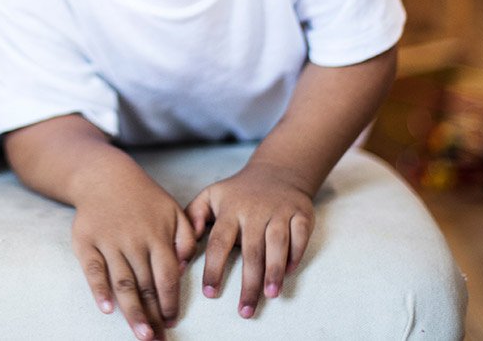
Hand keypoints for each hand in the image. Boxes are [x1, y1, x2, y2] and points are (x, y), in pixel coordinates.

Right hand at [72, 170, 196, 339]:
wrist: (104, 176)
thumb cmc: (143, 198)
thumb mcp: (172, 210)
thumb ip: (186, 237)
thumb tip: (185, 266)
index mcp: (158, 235)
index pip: (167, 276)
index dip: (171, 302)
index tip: (172, 321)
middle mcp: (134, 240)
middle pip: (145, 285)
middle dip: (152, 316)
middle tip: (156, 340)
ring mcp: (109, 241)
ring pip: (122, 282)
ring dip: (132, 311)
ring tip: (140, 334)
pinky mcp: (86, 242)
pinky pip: (93, 270)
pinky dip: (99, 290)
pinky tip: (107, 309)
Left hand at [185, 167, 313, 316]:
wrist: (277, 171)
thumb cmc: (239, 192)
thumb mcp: (211, 196)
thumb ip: (193, 217)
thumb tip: (182, 247)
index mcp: (230, 210)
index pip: (219, 242)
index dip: (214, 268)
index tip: (210, 293)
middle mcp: (255, 211)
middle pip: (251, 251)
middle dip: (249, 283)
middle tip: (244, 310)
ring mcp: (279, 211)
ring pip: (277, 244)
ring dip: (274, 271)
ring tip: (270, 294)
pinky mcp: (301, 213)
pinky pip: (300, 236)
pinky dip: (296, 254)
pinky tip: (289, 272)